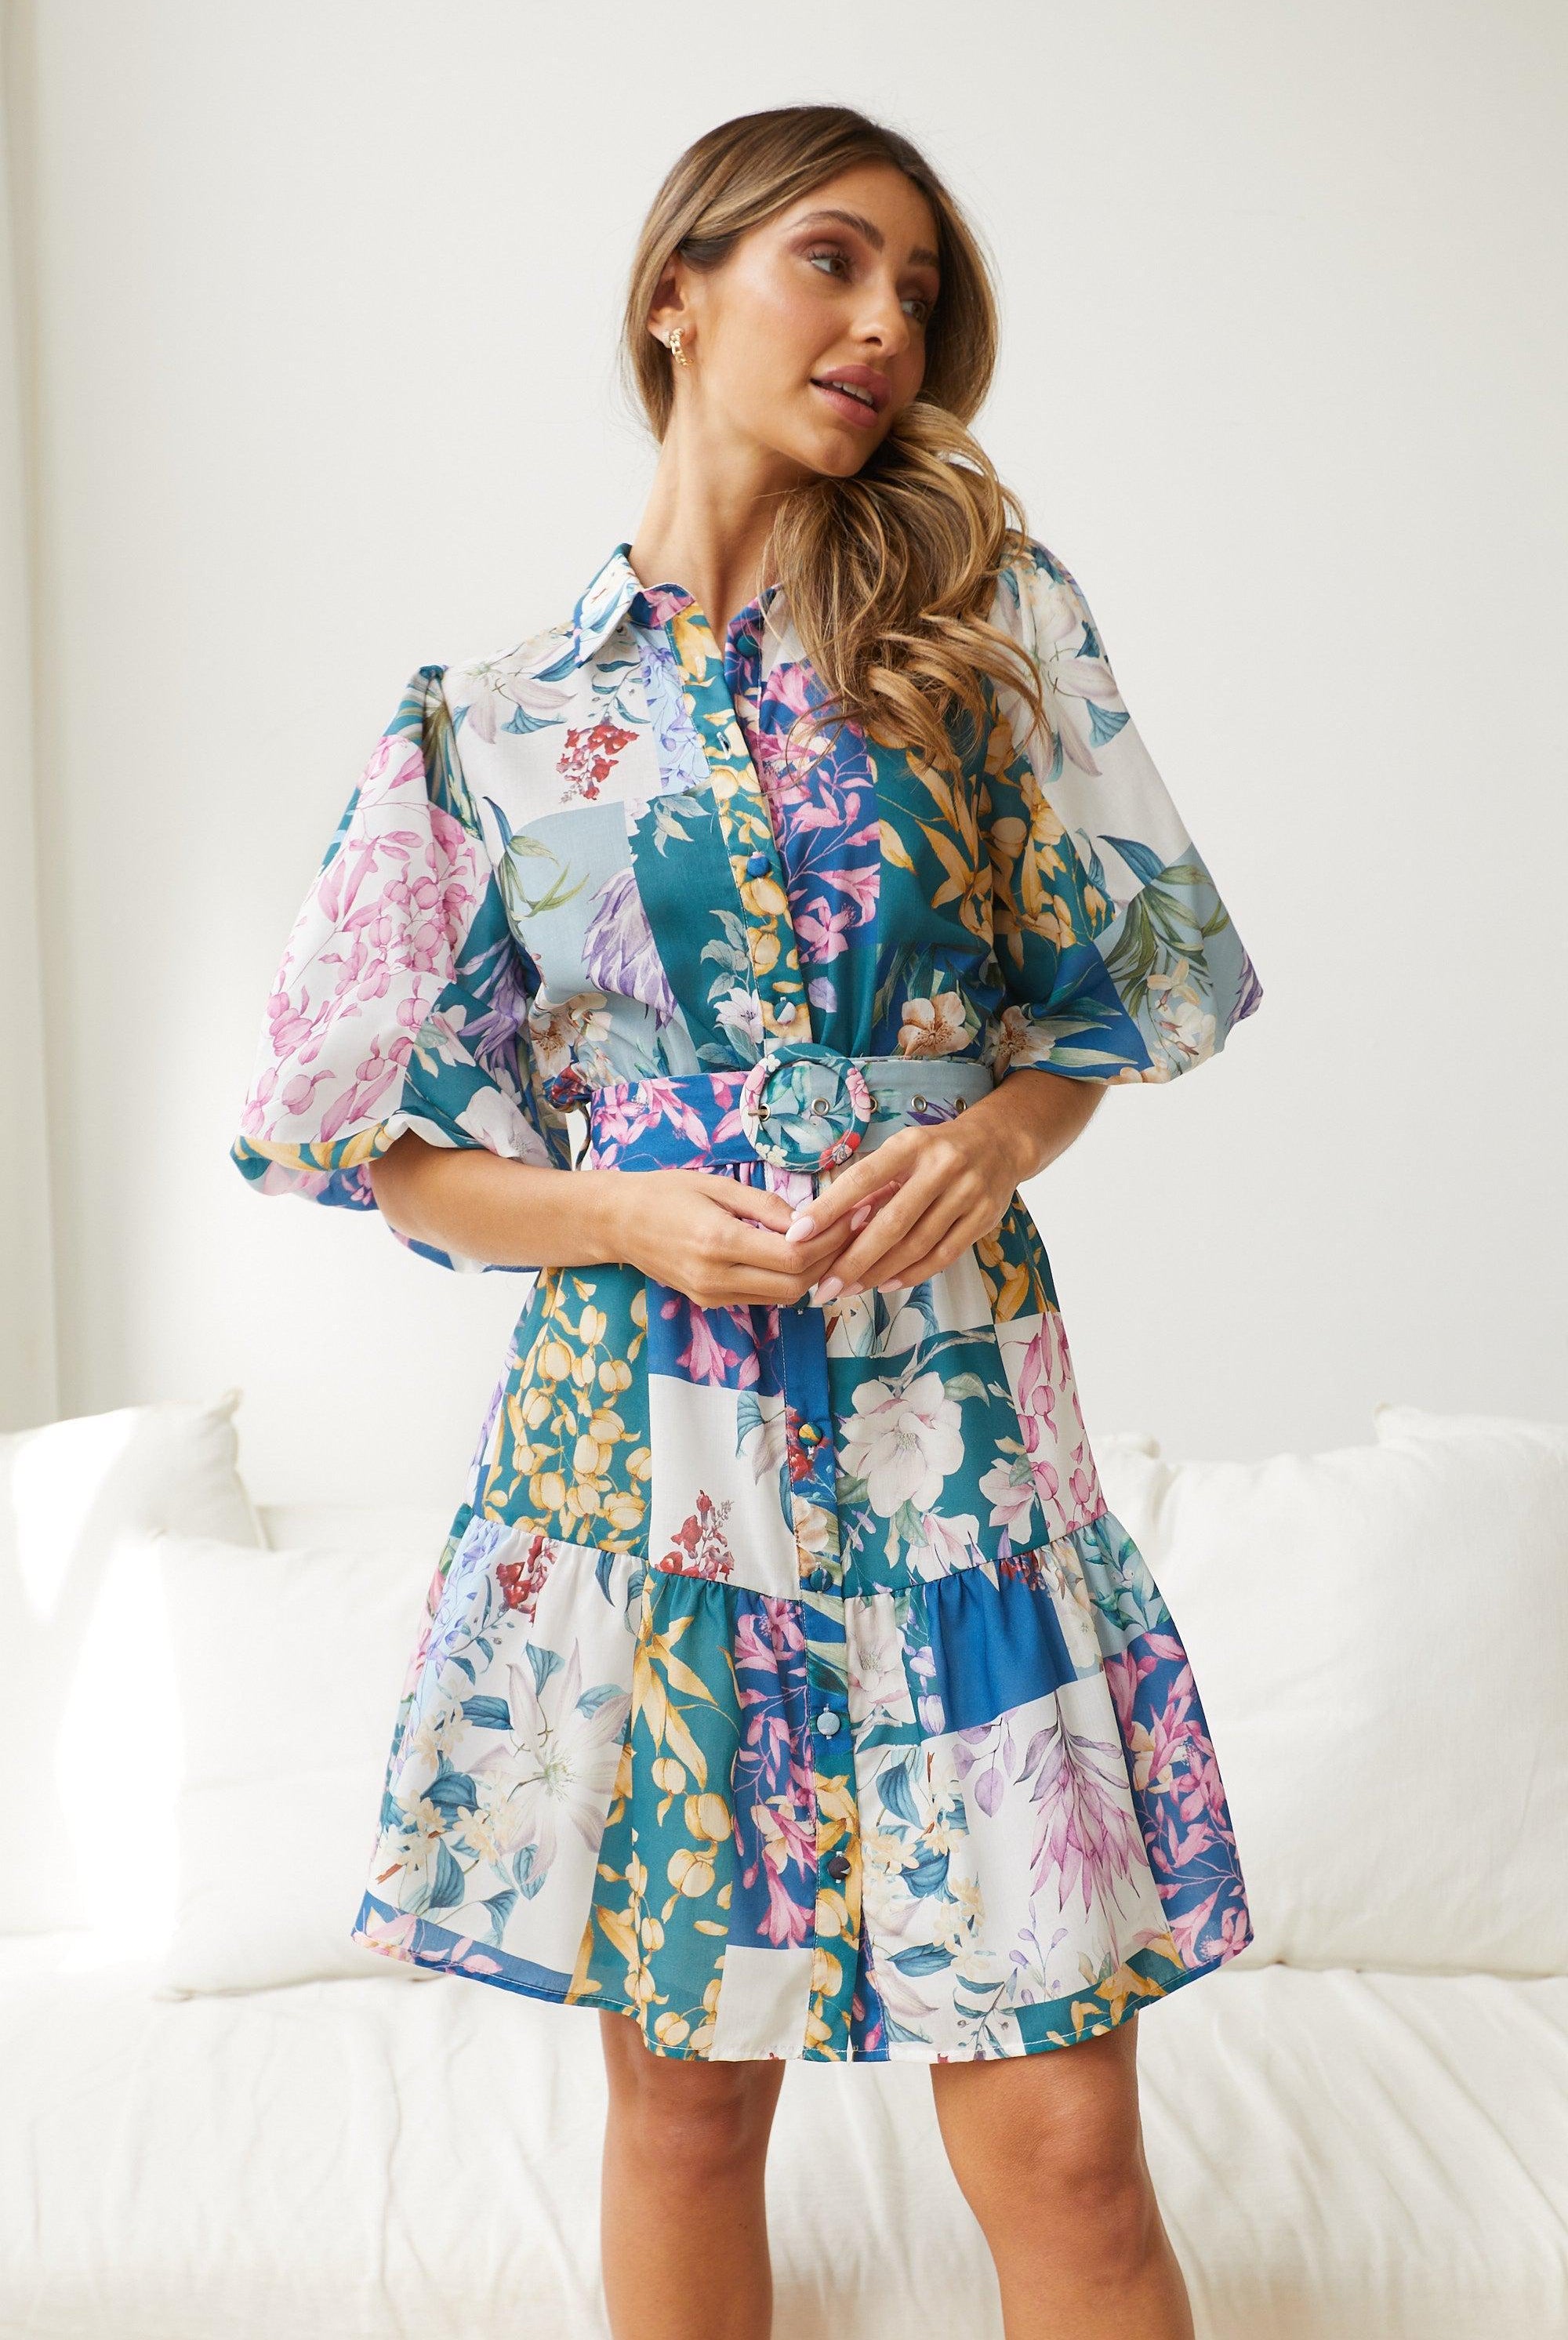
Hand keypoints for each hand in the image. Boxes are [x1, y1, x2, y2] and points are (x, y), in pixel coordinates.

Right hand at [609, 1168, 865, 1311]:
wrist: (616, 1222)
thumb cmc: (665, 1192)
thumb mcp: (716, 1185)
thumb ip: (765, 1205)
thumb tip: (809, 1220)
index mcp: (718, 1242)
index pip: (792, 1256)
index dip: (829, 1240)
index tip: (850, 1216)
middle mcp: (715, 1277)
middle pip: (795, 1283)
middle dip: (829, 1258)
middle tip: (849, 1229)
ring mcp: (711, 1295)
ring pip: (784, 1296)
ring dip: (812, 1272)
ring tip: (831, 1241)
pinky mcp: (709, 1301)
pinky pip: (763, 1297)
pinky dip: (788, 1280)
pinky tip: (799, 1255)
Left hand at [780, 1075, 1099, 1300]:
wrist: (1001, 1143)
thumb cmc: (936, 1151)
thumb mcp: (904, 1151)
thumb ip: (872, 1184)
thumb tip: (824, 1223)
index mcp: (911, 1144)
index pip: (863, 1178)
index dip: (830, 1208)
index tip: (798, 1234)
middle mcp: (942, 1167)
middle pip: (892, 1223)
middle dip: (853, 1260)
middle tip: (824, 1286)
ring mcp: (967, 1194)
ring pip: (917, 1245)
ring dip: (879, 1272)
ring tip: (849, 1289)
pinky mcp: (984, 1218)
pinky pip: (943, 1255)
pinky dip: (912, 1274)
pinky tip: (886, 1285)